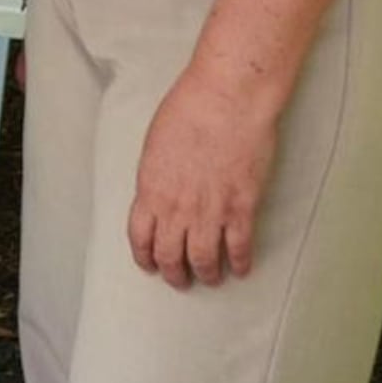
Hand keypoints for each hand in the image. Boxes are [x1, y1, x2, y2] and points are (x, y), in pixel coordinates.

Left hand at [127, 68, 277, 288]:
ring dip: (206, 274)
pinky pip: (238, 247)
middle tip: (180, 280)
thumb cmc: (187, 111)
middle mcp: (176, 207)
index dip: (144, 256)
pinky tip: (240, 269)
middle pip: (170, 255)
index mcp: (150, 189)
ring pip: (203, 259)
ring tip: (210, 278)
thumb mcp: (155, 145)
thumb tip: (158, 194)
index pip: (140, 236)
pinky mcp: (241, 208)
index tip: (149, 265)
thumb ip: (155, 176)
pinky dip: (239, 263)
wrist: (225, 101)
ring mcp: (210, 211)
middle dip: (174, 273)